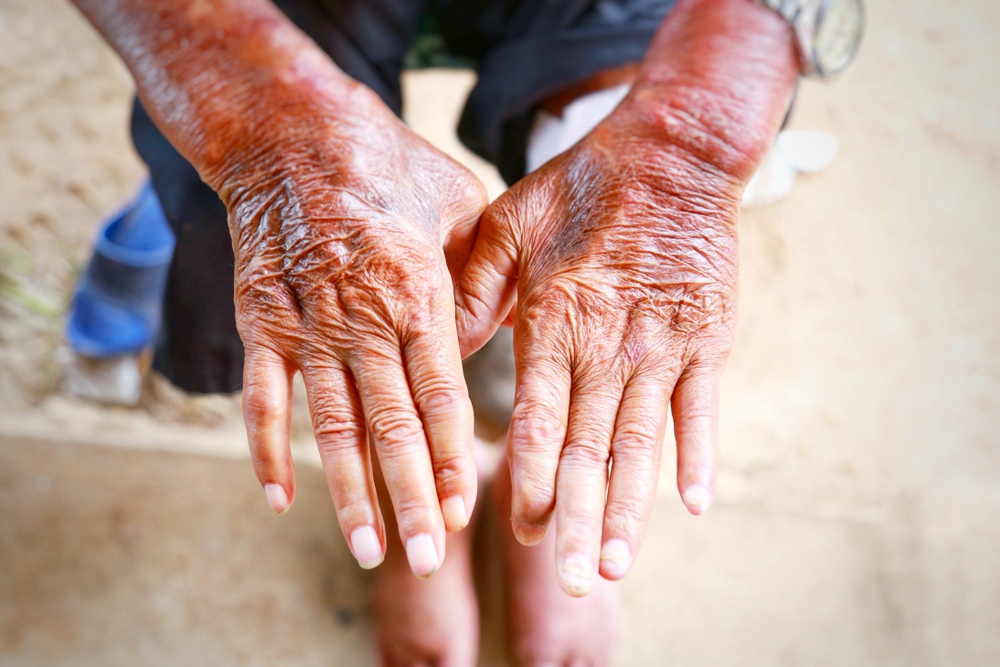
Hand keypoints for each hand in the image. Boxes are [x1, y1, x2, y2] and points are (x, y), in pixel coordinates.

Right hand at [218, 84, 486, 576]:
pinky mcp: (261, 321)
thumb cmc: (390, 165)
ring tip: (366, 549)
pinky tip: (279, 499)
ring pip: (332, 426)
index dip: (452, 457)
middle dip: (412, 496)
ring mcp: (306, 324)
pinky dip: (268, 450)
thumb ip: (479, 278)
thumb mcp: (462, 205)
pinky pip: (263, 398)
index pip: (441, 395)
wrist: (294, 130)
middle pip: (392, 426)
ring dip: (349, 492)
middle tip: (426, 555)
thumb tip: (484, 341)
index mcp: (418, 293)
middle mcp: (363, 319)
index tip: (464, 510)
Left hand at [456, 104, 746, 595]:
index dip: (532, 480)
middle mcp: (608, 346)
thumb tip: (440, 342)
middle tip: (575, 580)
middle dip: (580, 521)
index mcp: (555, 321)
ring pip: (642, 443)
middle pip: (590, 450)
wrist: (672, 155)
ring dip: (633, 509)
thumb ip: (473, 287)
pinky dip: (699, 456)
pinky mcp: (705, 340)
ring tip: (621, 565)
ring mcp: (662, 347)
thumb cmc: (583, 186)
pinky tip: (696, 505)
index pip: (539, 420)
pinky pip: (701, 409)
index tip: (525, 532)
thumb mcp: (508, 222)